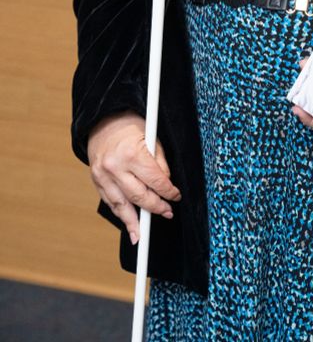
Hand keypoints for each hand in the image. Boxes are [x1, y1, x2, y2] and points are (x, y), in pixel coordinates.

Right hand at [87, 111, 180, 244]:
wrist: (103, 120)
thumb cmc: (130, 126)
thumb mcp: (152, 138)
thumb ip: (159, 163)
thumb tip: (165, 185)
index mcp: (132, 154)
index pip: (155, 181)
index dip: (168, 192)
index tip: (175, 196)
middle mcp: (116, 167)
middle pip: (139, 196)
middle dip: (155, 207)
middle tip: (167, 212)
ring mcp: (103, 175)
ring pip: (121, 205)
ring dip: (133, 222)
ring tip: (141, 234)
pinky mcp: (96, 180)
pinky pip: (110, 201)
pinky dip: (120, 213)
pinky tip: (127, 223)